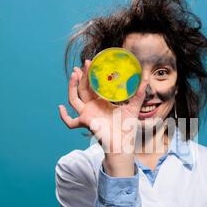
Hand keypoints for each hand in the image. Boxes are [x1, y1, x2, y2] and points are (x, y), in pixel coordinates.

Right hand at [59, 60, 146, 175]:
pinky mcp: (85, 123)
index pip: (93, 85)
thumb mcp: (133, 107)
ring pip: (74, 99)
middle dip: (81, 75)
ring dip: (72, 87)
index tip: (91, 62)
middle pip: (82, 88)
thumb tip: (146, 79)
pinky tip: (60, 108)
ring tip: (74, 74)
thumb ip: (138, 94)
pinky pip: (70, 122)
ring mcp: (87, 115)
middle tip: (84, 63)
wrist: (123, 144)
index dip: (91, 74)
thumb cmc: (127, 128)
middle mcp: (92, 107)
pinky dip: (64, 117)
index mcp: (102, 102)